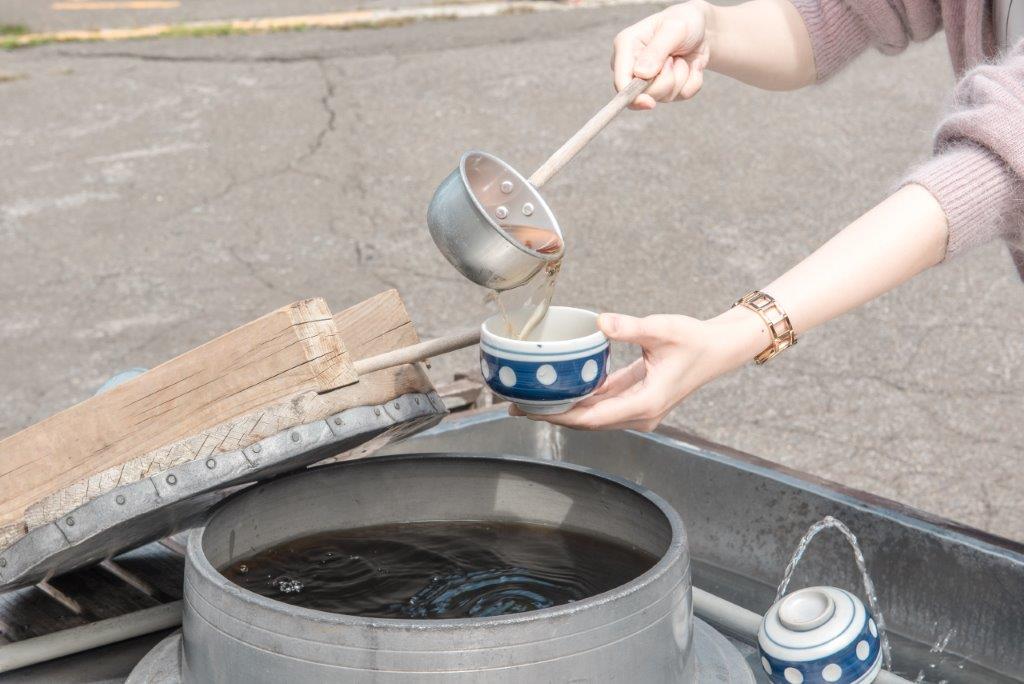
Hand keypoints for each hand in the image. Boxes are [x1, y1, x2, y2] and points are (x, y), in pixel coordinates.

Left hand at [509, 308, 768, 430]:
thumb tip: (600, 322)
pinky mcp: (635, 403)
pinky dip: (578, 401)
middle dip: (552, 416)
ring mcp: (637, 411)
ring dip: (562, 411)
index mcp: (645, 403)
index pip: (593, 417)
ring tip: (528, 400)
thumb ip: (631, 327)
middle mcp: (639, 415)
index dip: (560, 416)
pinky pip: (600, 406)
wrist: (717, 350)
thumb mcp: (662, 329)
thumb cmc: (694, 340)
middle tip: (516, 405)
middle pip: (586, 422)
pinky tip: (556, 391)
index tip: (533, 410)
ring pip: (591, 417)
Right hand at [612, 2, 712, 108]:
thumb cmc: (684, 21)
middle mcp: (633, 67)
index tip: (649, 102)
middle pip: (644, 94)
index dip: (632, 96)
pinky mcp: (666, 89)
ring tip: (681, 57)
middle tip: (674, 58)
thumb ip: (656, 50)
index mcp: (626, 47)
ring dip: (682, 76)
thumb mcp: (674, 28)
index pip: (621, 81)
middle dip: (667, 79)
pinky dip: (693, 81)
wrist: (701, 28)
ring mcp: (648, 82)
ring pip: (666, 96)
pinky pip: (682, 96)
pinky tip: (691, 65)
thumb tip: (641, 74)